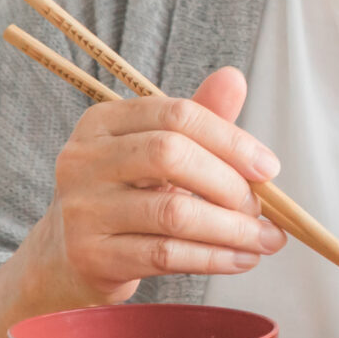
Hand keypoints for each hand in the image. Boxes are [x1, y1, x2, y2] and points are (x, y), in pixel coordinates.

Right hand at [21, 66, 284, 305]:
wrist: (70, 258)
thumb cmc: (126, 195)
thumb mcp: (156, 151)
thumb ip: (198, 118)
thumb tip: (234, 77)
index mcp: (102, 122)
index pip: (176, 115)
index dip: (231, 140)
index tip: (269, 168)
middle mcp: (83, 159)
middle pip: (170, 156)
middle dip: (229, 183)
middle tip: (262, 207)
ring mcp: (82, 209)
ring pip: (173, 213)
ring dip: (232, 229)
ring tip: (266, 239)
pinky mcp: (90, 256)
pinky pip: (165, 255)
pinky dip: (213, 258)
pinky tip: (241, 259)